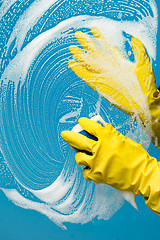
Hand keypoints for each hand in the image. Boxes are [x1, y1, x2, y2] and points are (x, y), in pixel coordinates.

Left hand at [61, 118, 159, 213]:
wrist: (142, 175)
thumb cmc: (136, 157)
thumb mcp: (124, 140)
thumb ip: (110, 133)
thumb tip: (101, 126)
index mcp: (107, 137)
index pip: (90, 126)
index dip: (83, 122)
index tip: (81, 121)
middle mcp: (99, 149)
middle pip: (77, 140)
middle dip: (69, 136)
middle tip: (65, 134)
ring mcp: (96, 163)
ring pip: (79, 157)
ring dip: (79, 155)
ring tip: (81, 154)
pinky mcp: (96, 176)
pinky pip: (85, 172)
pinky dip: (86, 169)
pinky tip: (89, 168)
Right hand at [69, 27, 159, 147]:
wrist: (143, 102)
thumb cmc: (146, 84)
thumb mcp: (144, 64)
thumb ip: (138, 51)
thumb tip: (133, 38)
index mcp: (120, 62)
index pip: (108, 47)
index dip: (101, 38)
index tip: (93, 28)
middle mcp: (110, 68)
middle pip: (96, 54)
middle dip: (87, 44)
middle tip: (78, 35)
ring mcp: (104, 77)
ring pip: (90, 65)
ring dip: (81, 57)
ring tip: (73, 49)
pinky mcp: (100, 87)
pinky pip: (87, 78)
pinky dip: (80, 72)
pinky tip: (73, 65)